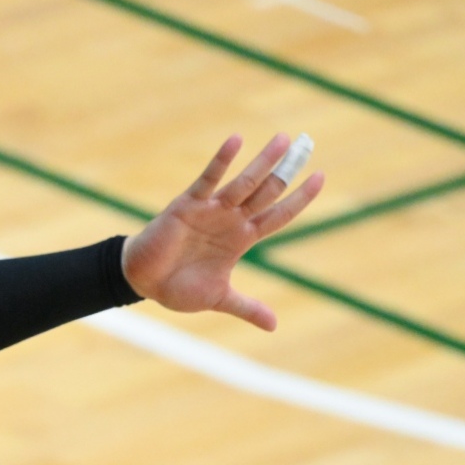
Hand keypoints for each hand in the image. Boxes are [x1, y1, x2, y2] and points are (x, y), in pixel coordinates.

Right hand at [121, 134, 323, 329]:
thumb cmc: (178, 287)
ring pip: (245, 182)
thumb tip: (274, 326)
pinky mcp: (189, 204)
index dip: (300, 199)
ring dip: (264, 162)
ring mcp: (212, 210)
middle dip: (288, 169)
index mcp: (242, 239)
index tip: (321, 177)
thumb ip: (247, 307)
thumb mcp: (219, 299)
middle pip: (268, 191)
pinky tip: (237, 140)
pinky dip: (222, 161)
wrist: (143, 282)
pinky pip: (209, 179)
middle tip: (306, 143)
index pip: (278, 215)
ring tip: (283, 138)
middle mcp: (231, 219)